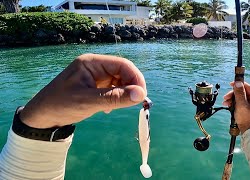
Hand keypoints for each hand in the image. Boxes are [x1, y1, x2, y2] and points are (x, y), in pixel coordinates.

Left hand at [20, 54, 146, 127]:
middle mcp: (94, 66)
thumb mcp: (89, 101)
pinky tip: (110, 108)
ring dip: (124, 93)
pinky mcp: (94, 86)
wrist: (42, 117)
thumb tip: (141, 95)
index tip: (141, 95)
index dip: (135, 77)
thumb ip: (115, 97)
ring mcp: (94, 76)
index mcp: (91, 63)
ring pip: (119, 81)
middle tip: (135, 102)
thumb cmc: (61, 105)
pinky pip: (112, 88)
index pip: (122, 64)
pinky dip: (116, 97)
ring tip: (121, 106)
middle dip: (131, 86)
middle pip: (122, 71)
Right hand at [222, 82, 249, 133]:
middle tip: (225, 98)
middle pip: (243, 92)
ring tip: (226, 103)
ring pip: (240, 97)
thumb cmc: (247, 120)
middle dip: (233, 95)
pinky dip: (234, 103)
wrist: (249, 132)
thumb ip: (239, 93)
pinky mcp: (248, 107)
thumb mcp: (242, 105)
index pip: (247, 87)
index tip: (230, 84)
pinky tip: (229, 105)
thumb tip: (237, 82)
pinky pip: (240, 102)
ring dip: (232, 99)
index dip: (238, 85)